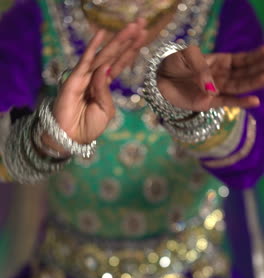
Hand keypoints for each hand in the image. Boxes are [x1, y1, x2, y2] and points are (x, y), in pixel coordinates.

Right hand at [48, 20, 145, 148]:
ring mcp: (85, 76)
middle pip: (114, 55)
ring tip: (132, 26)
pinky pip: (85, 60)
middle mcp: (95, 78)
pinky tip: (102, 33)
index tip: (143, 36)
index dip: (131, 50)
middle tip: (142, 23)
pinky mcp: (75, 79)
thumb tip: (105, 68)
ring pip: (104, 55)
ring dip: (118, 40)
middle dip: (128, 40)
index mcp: (104, 86)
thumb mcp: (105, 110)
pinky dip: (93, 46)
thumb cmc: (88, 126)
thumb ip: (106, 90)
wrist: (72, 137)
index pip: (119, 64)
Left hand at [157, 44, 263, 110]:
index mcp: (220, 61)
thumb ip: (202, 69)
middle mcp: (222, 75)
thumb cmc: (174, 65)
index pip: (243, 60)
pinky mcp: (210, 103)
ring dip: (254, 83)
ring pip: (240, 86)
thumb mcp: (188, 59)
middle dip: (259, 70)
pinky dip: (240, 102)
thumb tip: (211, 86)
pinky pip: (228, 102)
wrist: (160, 81)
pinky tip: (254, 101)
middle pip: (245, 73)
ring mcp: (217, 89)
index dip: (256, 57)